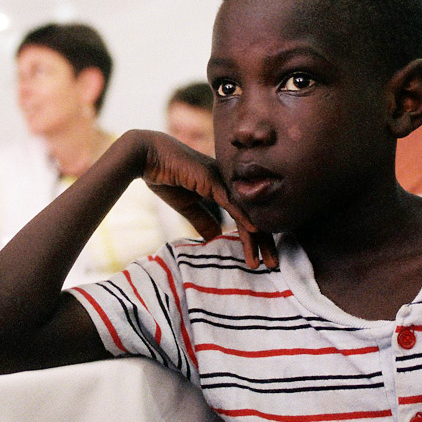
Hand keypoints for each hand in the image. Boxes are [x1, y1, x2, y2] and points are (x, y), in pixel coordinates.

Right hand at [132, 130, 277, 269]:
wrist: (147, 156)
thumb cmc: (165, 176)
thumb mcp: (187, 205)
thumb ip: (203, 220)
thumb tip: (216, 237)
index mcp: (223, 187)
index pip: (244, 215)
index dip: (254, 238)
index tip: (261, 259)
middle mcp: (227, 183)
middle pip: (252, 215)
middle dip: (264, 241)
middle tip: (273, 265)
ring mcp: (221, 179)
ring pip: (245, 212)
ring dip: (257, 238)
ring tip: (266, 260)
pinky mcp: (212, 179)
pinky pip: (231, 202)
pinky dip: (243, 216)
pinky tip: (254, 231)